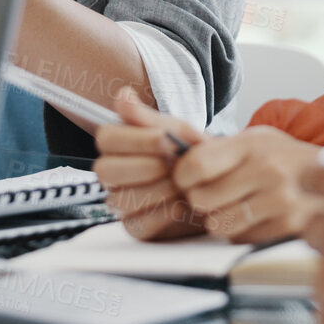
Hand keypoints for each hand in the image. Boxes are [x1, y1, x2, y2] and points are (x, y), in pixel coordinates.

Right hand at [94, 88, 207, 240]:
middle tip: (175, 164)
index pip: (106, 139)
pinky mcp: (136, 227)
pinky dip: (164, 213)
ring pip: (121, 199)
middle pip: (105, 170)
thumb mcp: (177, 131)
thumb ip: (149, 118)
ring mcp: (121, 202)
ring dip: (158, 190)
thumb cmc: (191, 152)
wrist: (218, 181)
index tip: (167, 139)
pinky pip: (139, 224)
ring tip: (183, 183)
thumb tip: (122, 96)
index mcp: (117, 144)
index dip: (135, 140)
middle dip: (145, 166)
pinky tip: (182, 204)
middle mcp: (112, 174)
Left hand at [175, 127, 323, 243]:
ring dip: (219, 219)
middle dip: (199, 200)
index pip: (195, 164)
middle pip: (200, 200)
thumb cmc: (285, 158)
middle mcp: (266, 170)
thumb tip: (172, 152)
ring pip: (218, 225)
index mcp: (252, 144)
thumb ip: (218, 148)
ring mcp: (279, 201)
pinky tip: (255, 216)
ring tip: (234, 205)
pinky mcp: (287, 227)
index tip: (187, 178)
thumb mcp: (256, 139)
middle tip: (211, 194)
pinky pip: (240, 239)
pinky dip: (242, 232)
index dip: (182, 176)